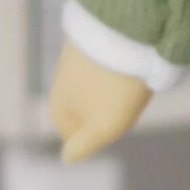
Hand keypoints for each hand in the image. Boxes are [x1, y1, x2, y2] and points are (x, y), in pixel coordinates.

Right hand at [49, 40, 151, 159]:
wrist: (124, 32)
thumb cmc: (114, 88)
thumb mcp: (102, 128)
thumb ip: (82, 147)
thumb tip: (67, 157)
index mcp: (57, 109)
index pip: (76, 137)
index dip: (102, 133)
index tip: (117, 118)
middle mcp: (58, 84)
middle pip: (88, 111)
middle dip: (108, 110)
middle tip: (127, 99)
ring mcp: (72, 60)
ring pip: (96, 87)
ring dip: (115, 87)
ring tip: (132, 79)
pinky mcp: (89, 40)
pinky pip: (104, 64)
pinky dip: (118, 67)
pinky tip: (131, 62)